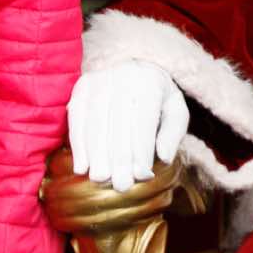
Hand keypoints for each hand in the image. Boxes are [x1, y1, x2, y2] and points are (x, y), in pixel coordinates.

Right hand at [68, 61, 188, 191]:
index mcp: (150, 82)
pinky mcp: (82, 87)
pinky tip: (81, 167)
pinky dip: (77, 144)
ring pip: (95, 120)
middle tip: (120, 185)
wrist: (135, 67)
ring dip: (96, 153)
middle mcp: (124, 76)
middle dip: (119, 156)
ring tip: (100, 179)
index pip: (144, 119)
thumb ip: (173, 133)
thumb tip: (165, 158)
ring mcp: (100, 80)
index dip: (142, 149)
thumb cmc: (158, 97)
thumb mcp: (175, 110)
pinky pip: (77, 117)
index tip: (141, 176)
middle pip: (118, 122)